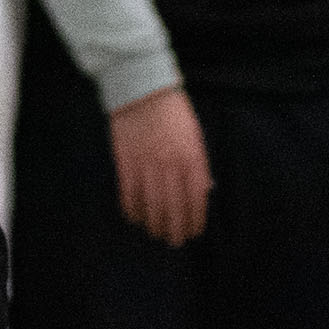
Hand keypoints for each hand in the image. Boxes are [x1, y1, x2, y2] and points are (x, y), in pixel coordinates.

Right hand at [108, 86, 212, 245]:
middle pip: (174, 208)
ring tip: (155, 232)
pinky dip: (132, 210)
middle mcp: (171, 166)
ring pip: (152, 206)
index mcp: (192, 158)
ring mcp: (147, 165)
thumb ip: (199, 164)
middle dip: (175, 230)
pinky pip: (129, 194)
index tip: (193, 231)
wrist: (141, 87)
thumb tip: (203, 191)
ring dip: (154, 224)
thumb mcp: (195, 135)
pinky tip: (135, 217)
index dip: (195, 220)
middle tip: (174, 240)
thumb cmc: (173, 111)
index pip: (196, 200)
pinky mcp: (125, 162)